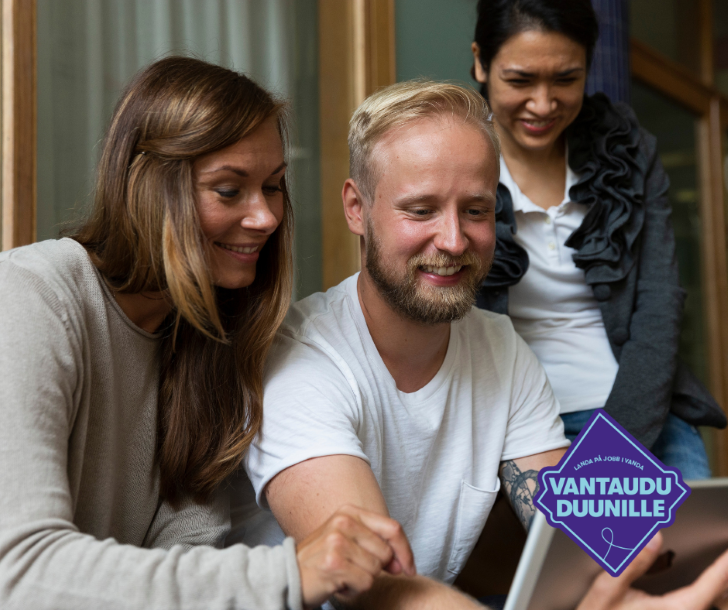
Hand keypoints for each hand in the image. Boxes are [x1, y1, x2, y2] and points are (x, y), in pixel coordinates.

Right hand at [296, 504, 415, 608]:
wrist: (289, 576)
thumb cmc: (322, 560)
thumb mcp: (348, 540)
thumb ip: (376, 543)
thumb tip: (404, 564)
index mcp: (349, 511)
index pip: (392, 528)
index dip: (405, 551)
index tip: (409, 569)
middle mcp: (343, 521)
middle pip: (386, 552)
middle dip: (377, 568)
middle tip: (354, 569)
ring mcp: (337, 541)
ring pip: (376, 569)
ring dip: (363, 580)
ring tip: (343, 575)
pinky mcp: (334, 563)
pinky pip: (365, 583)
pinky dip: (355, 590)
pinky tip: (339, 584)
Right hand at [577, 532, 727, 609]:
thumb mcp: (607, 588)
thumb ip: (632, 563)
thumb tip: (653, 537)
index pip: (706, 588)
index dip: (722, 569)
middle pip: (713, 599)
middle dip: (722, 577)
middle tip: (726, 558)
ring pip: (705, 605)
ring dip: (715, 586)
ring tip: (721, 570)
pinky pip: (695, 607)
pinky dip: (705, 595)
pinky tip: (702, 589)